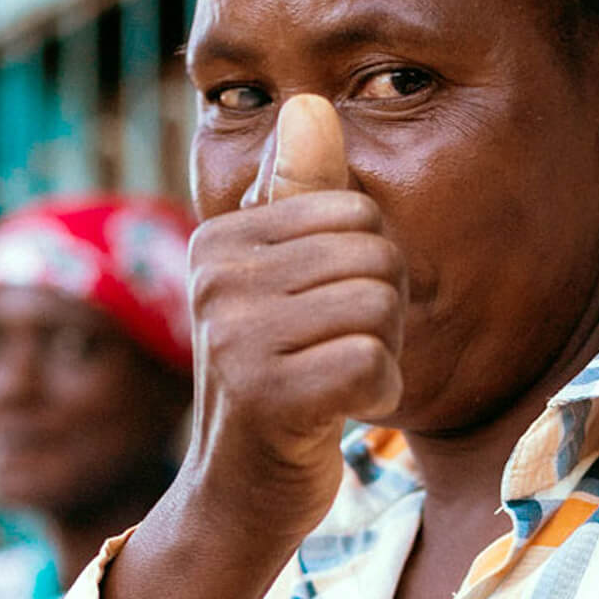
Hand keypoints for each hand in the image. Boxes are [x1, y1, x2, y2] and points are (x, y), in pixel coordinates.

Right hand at [103, 95, 406, 598]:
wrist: (238, 495)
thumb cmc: (279, 380)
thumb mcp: (286, 281)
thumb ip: (301, 195)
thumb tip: (310, 102)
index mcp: (223, 239)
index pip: (357, 212)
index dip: (367, 271)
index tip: (324, 317)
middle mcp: (218, 278)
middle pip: (375, 256)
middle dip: (380, 313)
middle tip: (333, 356)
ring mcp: (237, 337)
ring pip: (379, 308)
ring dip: (378, 354)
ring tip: (331, 382)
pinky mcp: (268, 396)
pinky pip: (374, 364)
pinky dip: (377, 396)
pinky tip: (338, 415)